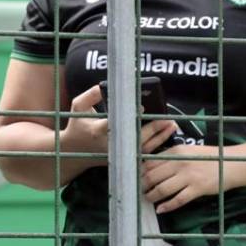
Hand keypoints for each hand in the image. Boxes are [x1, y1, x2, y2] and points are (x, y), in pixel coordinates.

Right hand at [61, 86, 178, 156]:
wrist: (73, 153)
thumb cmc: (77, 126)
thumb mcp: (78, 106)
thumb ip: (91, 95)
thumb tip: (104, 85)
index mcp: (96, 131)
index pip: (114, 123)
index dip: (128, 115)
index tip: (143, 107)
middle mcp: (108, 144)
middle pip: (134, 138)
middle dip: (152, 128)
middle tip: (167, 118)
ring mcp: (116, 154)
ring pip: (141, 148)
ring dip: (159, 138)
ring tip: (171, 125)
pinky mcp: (121, 160)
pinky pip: (141, 154)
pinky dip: (154, 146)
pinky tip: (165, 136)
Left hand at [142, 145, 241, 214]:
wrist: (232, 163)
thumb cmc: (209, 157)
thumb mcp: (188, 151)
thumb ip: (171, 157)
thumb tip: (150, 166)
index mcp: (176, 151)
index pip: (151, 162)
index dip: (141, 172)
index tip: (137, 178)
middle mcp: (180, 163)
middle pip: (153, 176)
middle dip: (143, 185)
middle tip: (140, 191)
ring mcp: (189, 176)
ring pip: (163, 189)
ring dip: (152, 196)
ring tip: (148, 199)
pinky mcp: (197, 189)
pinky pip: (178, 200)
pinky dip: (167, 206)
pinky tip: (160, 209)